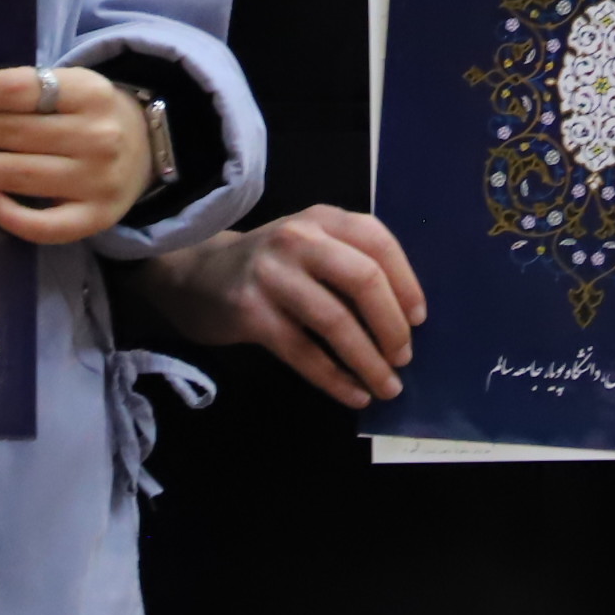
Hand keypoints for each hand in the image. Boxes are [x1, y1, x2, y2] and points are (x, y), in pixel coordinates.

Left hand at [0, 65, 152, 243]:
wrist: (150, 147)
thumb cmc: (88, 113)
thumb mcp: (69, 86)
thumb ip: (21, 92)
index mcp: (89, 91)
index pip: (17, 88)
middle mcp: (96, 136)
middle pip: (10, 132)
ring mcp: (97, 181)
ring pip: (17, 175)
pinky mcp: (95, 219)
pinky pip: (41, 225)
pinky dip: (5, 212)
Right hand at [126, 207, 425, 407]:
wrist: (195, 275)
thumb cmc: (270, 266)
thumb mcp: (310, 246)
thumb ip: (349, 264)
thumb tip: (405, 319)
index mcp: (323, 220)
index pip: (378, 242)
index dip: (406, 283)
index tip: (420, 320)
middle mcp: (300, 239)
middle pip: (363, 280)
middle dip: (392, 325)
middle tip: (405, 357)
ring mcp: (273, 275)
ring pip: (335, 322)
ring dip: (368, 360)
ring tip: (387, 386)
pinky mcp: (251, 313)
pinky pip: (304, 352)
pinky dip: (335, 378)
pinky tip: (354, 394)